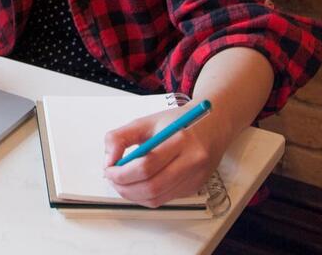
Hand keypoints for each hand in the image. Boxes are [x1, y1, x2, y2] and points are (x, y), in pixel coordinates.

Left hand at [101, 103, 228, 207]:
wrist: (212, 125)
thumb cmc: (178, 122)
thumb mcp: (146, 121)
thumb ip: (120, 137)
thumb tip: (109, 160)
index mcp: (181, 140)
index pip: (146, 165)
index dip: (122, 172)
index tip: (109, 169)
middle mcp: (192, 161)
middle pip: (151, 186)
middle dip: (124, 187)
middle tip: (112, 179)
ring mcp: (195, 178)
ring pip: (157, 198)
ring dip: (133, 195)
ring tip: (122, 182)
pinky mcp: (194, 187)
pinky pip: (164, 199)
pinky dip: (146, 196)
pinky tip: (138, 185)